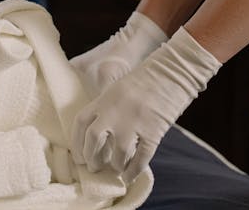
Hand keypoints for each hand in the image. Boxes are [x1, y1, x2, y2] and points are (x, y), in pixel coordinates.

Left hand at [71, 26, 221, 183]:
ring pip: (118, 155)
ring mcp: (133, 122)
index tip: (79, 157)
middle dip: (91, 158)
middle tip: (94, 167)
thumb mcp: (119, 88)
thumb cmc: (146, 79)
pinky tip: (130, 176)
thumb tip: (99, 135)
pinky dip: (133, 171)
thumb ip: (107, 107)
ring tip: (116, 169)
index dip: (76, 143)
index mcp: (104, 98)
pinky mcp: (152, 131)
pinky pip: (140, 159)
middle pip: (93, 140)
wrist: (172, 71)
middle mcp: (114, 111)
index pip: (81, 122)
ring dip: (115, 166)